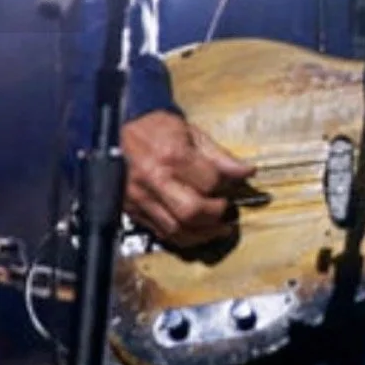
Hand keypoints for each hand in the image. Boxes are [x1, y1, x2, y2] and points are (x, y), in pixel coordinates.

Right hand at [120, 111, 253, 246]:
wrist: (116, 130)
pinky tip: (196, 232)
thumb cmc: (157, 128)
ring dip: (202, 234)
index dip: (227, 186)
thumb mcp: (192, 133)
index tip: (234, 185)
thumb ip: (220, 156)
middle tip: (226, 210)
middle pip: (191, 212)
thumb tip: (247, 172)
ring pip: (176, 229)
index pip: (210, 182)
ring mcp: (139, 198)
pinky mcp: (131, 210)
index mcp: (172, 156)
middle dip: (215, 215)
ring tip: (219, 229)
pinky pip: (160, 233)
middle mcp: (154, 180)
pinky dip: (182, 237)